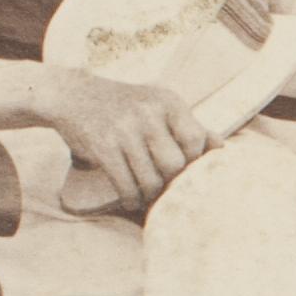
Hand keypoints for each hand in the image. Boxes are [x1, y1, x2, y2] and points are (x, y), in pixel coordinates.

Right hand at [38, 67, 211, 208]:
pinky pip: (126, 184)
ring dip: (150, 194)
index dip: (194, 161)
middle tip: (166, 188)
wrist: (73, 95)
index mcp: (168, 101)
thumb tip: (222, 149)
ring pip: (151, 179)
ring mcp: (124, 128)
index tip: (185, 170)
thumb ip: (188, 125)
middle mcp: (148, 112)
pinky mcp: (103, 145)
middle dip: (172, 181)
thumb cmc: (125, 106)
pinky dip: (130, 198)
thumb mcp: (158, 105)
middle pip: (175, 164)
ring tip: (147, 196)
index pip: (196, 139)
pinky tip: (130, 200)